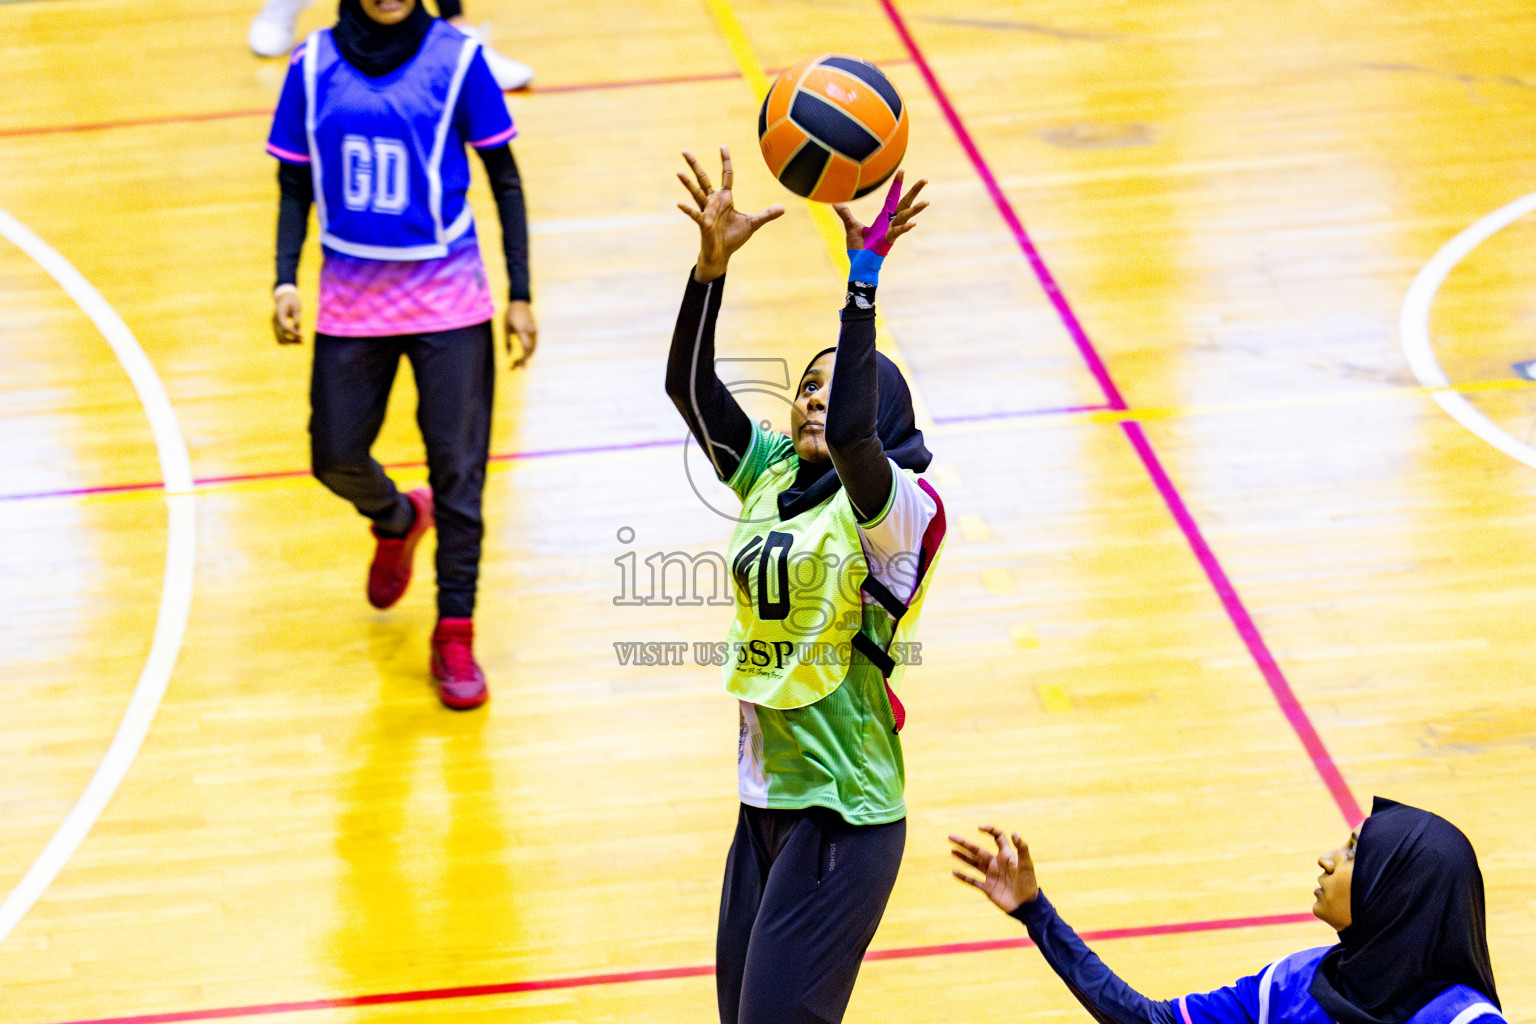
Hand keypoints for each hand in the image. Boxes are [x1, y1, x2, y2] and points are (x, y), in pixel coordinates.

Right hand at [272, 286, 301, 344]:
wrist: (283, 297)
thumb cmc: (292, 301)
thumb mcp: (297, 308)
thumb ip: (297, 319)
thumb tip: (297, 331)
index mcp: (279, 314)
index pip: (285, 328)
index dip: (293, 333)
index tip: (302, 336)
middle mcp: (275, 320)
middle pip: (281, 335)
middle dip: (292, 340)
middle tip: (303, 341)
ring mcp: (274, 324)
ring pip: (279, 338)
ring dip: (289, 342)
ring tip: (301, 342)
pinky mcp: (276, 326)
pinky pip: (280, 336)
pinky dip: (287, 340)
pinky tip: (296, 339)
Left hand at [505, 299, 536, 368]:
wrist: (520, 302)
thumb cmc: (510, 314)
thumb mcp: (506, 328)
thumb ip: (507, 342)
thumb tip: (509, 356)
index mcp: (522, 330)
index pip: (525, 348)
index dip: (524, 359)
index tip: (519, 367)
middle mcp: (531, 332)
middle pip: (530, 350)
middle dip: (523, 360)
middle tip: (514, 367)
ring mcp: (534, 331)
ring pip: (533, 348)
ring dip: (527, 356)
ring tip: (517, 363)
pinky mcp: (535, 331)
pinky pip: (534, 343)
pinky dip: (529, 351)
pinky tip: (523, 355)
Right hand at [677, 146, 784, 281]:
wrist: (722, 254)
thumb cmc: (734, 237)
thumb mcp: (753, 224)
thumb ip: (766, 215)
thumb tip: (783, 208)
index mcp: (725, 198)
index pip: (726, 175)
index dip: (725, 161)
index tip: (722, 146)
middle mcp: (713, 201)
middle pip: (703, 179)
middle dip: (695, 165)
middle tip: (684, 150)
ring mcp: (706, 211)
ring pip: (696, 193)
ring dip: (688, 183)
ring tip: (678, 172)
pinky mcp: (703, 223)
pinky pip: (695, 214)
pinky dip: (687, 209)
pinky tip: (679, 203)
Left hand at [833, 172, 927, 254]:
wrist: (858, 265)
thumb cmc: (858, 249)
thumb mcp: (851, 226)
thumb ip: (845, 213)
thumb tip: (835, 202)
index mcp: (883, 218)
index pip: (892, 197)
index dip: (897, 184)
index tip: (902, 170)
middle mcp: (890, 222)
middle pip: (905, 203)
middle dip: (914, 192)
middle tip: (925, 179)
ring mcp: (891, 231)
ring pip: (905, 217)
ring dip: (916, 210)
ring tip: (927, 202)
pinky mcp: (888, 241)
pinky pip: (898, 233)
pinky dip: (905, 228)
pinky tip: (913, 223)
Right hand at [950, 826, 1038, 912]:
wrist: (1026, 906)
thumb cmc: (1028, 883)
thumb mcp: (1026, 864)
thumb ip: (1022, 848)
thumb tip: (1014, 832)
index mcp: (1006, 855)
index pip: (997, 837)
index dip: (989, 830)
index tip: (979, 828)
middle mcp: (997, 863)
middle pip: (978, 849)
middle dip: (965, 843)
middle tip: (951, 836)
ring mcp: (991, 875)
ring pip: (974, 863)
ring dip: (963, 856)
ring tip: (952, 850)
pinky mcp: (988, 888)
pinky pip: (973, 881)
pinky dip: (963, 877)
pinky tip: (954, 872)